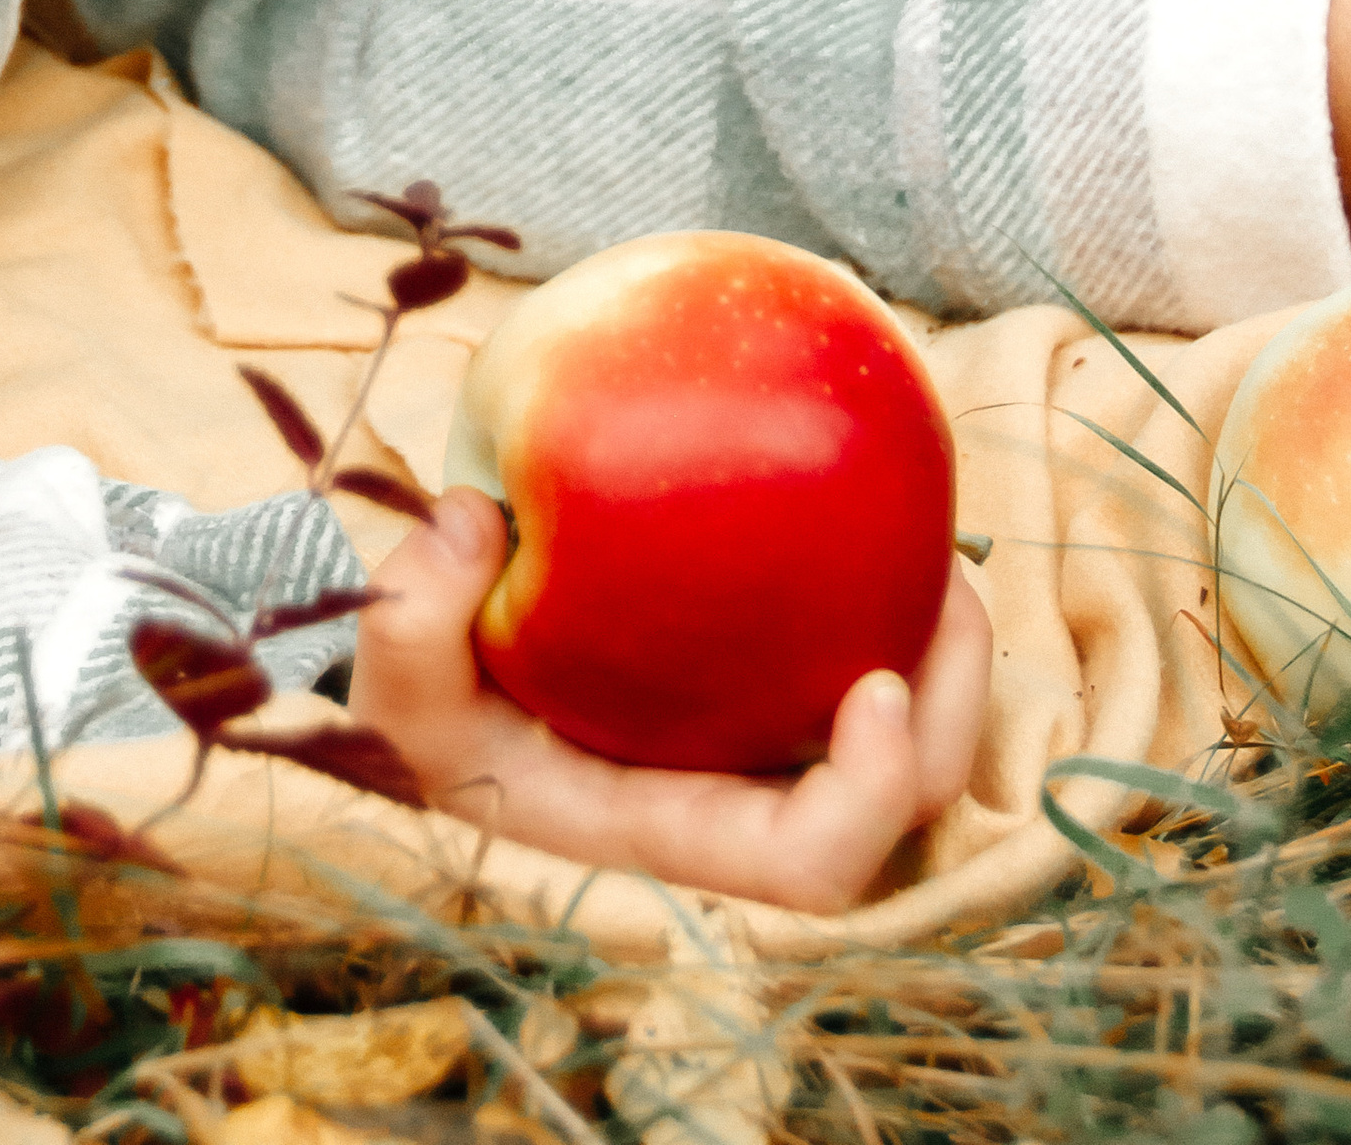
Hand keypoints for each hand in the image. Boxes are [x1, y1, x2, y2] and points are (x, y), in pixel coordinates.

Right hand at [348, 487, 991, 909]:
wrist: (445, 680)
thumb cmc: (426, 698)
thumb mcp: (396, 669)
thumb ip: (411, 612)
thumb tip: (476, 519)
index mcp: (676, 832)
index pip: (808, 861)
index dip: (867, 795)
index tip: (873, 683)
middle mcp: (740, 804)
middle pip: (903, 804)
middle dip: (954, 707)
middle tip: (949, 583)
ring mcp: (766, 742)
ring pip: (914, 731)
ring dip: (947, 651)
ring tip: (938, 543)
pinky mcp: (772, 679)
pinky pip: (862, 645)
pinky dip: (889, 589)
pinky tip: (877, 488)